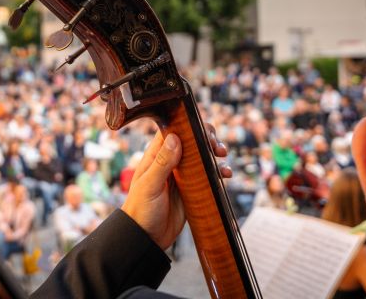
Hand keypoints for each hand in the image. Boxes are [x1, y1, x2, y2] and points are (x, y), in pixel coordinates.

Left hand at [121, 124, 231, 249]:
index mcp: (156, 157)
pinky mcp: (192, 191)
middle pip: (192, 142)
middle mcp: (171, 163)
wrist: (146, 238)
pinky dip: (218, 173)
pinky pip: (208, 177)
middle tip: (216, 147)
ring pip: (202, 158)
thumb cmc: (140, 210)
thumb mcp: (150, 186)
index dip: (189, 127)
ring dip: (215, 155)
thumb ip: (162, 163)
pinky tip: (224, 175)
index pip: (173, 132)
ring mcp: (183, 177)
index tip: (204, 131)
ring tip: (223, 157)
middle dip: (207, 140)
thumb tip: (175, 138)